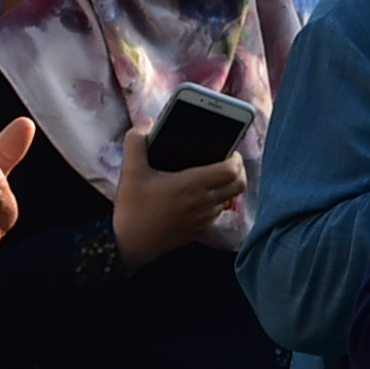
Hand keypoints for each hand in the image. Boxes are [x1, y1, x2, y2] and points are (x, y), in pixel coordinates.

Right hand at [110, 127, 244, 268]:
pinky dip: (217, 201)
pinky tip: (199, 195)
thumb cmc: (133, 208)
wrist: (131, 246)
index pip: (232, 170)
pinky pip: (218, 211)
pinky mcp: (201, 230)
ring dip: (227, 186)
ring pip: (230, 198)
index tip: (227, 150)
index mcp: (192, 185)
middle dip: (237, 170)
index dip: (235, 158)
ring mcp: (204, 218)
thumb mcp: (130, 171)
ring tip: (211, 176)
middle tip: (225, 161)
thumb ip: (136, 142)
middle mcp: (204, 202)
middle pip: (239, 184)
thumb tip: (146, 122)